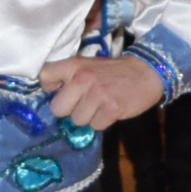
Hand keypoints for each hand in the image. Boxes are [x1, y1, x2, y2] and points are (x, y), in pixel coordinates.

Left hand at [42, 52, 168, 129]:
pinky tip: (110, 111)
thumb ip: (67, 77)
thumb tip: (51, 94)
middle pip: (58, 109)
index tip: (62, 91)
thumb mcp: (87, 66)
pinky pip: (96, 126)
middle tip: (84, 103)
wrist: (145, 73)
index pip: (45, 76)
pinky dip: (103, 122)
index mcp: (74, 65)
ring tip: (100, 106)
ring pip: (77, 120)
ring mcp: (97, 94)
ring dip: (88, 117)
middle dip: (70, 110)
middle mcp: (83, 78)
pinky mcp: (111, 109)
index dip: (51, 88)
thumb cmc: (112, 72)